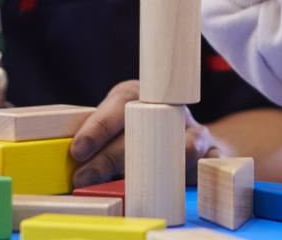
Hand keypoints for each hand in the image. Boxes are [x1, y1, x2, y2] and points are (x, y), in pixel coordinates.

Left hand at [67, 79, 222, 188]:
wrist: (189, 138)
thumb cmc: (142, 131)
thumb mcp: (120, 125)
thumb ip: (99, 137)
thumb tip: (71, 159)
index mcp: (142, 94)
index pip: (120, 103)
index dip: (97, 127)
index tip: (77, 150)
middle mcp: (170, 107)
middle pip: (142, 130)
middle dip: (109, 158)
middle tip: (84, 178)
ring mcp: (193, 129)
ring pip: (179, 146)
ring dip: (152, 169)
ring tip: (124, 187)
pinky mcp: (211, 151)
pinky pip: (205, 162)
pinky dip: (190, 175)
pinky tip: (170, 187)